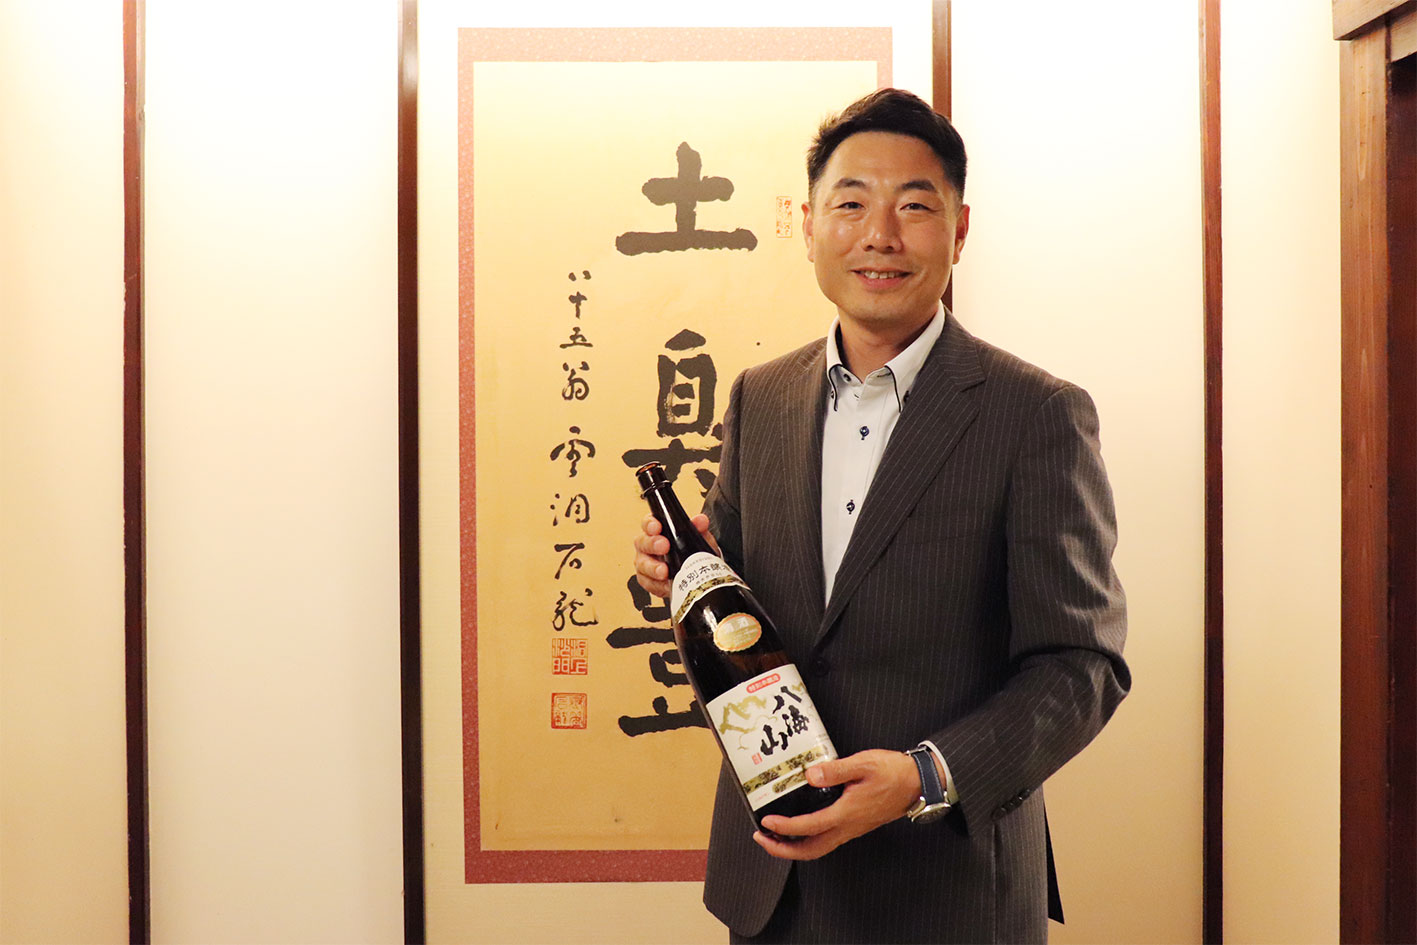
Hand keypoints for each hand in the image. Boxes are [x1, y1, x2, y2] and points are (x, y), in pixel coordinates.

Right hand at [632, 513, 718, 598]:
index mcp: (657, 531)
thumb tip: (701, 521)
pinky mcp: (647, 580)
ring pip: (642, 564)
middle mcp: (647, 545)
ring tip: (664, 571)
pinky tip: (666, 584)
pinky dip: (657, 584)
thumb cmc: (692, 552)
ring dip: (653, 568)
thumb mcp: (699, 538)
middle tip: (664, 547)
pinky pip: (647, 582)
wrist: (695, 575)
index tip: (657, 527)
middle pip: (642, 542)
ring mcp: (645, 563)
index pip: (648, 523)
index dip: (650, 524)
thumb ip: (699, 528)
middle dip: (652, 544)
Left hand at [753, 750, 920, 860]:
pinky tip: (800, 828)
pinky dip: (807, 840)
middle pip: (811, 851)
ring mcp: (852, 829)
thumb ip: (835, 770)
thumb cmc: (892, 772)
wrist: (917, 783)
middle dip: (783, 849)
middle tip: (761, 839)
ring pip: (818, 848)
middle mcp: (848, 827)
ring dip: (794, 847)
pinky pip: (827, 841)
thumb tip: (809, 775)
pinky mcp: (855, 826)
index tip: (766, 822)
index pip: (809, 827)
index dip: (785, 827)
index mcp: (847, 813)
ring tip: (774, 837)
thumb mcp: (863, 763)